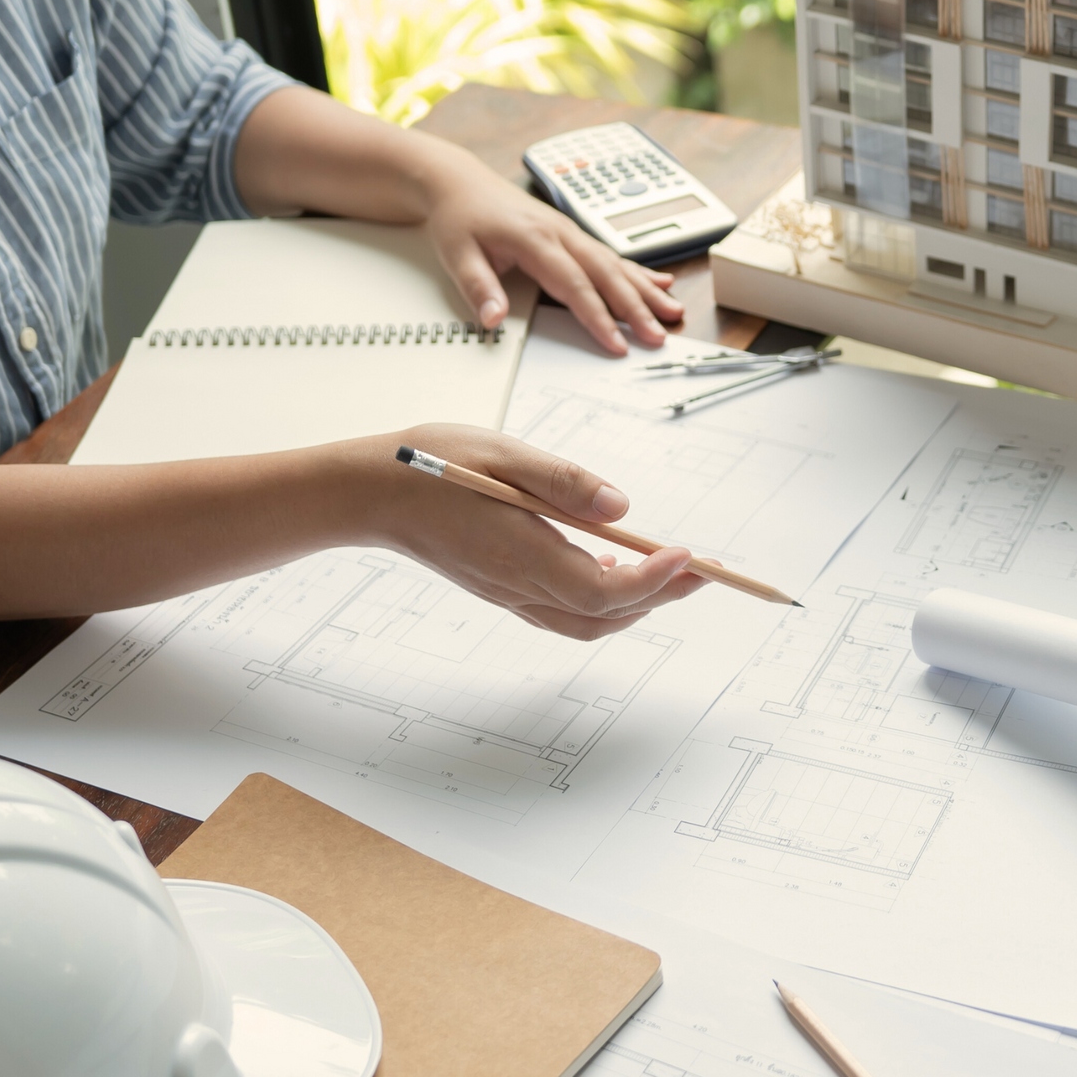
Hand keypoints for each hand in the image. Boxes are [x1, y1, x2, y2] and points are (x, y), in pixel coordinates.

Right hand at [350, 423, 707, 637]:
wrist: (370, 492)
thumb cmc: (432, 464)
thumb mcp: (504, 454)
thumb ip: (565, 481)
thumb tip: (622, 505)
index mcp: (520, 553)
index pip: (603, 589)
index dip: (654, 580)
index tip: (690, 555)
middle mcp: (517, 584)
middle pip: (604, 614)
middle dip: (663, 596)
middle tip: (706, 570)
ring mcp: (508, 592)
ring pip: (586, 622)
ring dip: (636, 603)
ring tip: (672, 569)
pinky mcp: (502, 589)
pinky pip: (562, 611)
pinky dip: (600, 600)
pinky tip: (613, 564)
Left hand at [421, 156, 681, 353]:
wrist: (460, 182)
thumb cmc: (460, 218)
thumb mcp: (457, 254)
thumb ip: (478, 288)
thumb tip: (492, 321)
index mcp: (535, 239)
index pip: (573, 285)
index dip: (598, 317)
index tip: (616, 344)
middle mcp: (561, 233)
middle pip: (606, 275)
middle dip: (636, 308)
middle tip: (658, 337)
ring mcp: (571, 232)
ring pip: (616, 264)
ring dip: (646, 291)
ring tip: (673, 313)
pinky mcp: (573, 234)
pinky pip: (611, 255)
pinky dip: (639, 271)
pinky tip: (661, 283)